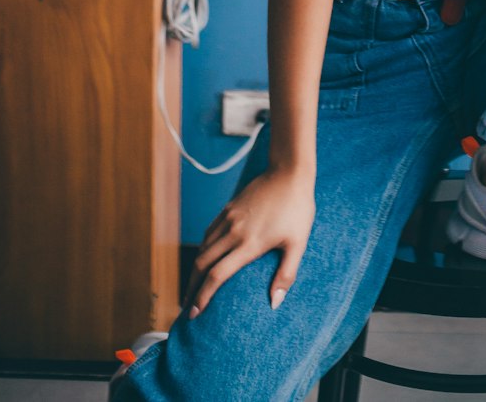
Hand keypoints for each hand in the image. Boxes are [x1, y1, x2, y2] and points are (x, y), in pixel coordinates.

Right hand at [182, 167, 315, 317]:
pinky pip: (208, 233)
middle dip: (191, 288)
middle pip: (201, 264)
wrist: (289, 172)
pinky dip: (201, 250)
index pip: (217, 276)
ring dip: (194, 270)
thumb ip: (286, 275)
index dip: (203, 297)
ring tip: (192, 288)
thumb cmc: (297, 209)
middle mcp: (233, 232)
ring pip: (202, 248)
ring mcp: (228, 218)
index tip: (194, 314)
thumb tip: (274, 304)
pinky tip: (203, 259)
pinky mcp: (228, 208)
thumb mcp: (298, 244)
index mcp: (249, 244)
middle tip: (187, 308)